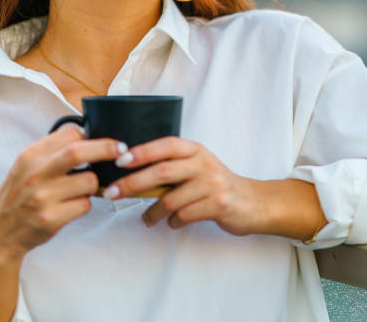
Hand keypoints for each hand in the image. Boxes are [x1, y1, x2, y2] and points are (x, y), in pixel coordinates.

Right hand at [0, 125, 127, 259]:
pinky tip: (71, 207)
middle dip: (106, 149)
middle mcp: (35, 174)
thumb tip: (88, 137)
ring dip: (93, 185)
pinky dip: (84, 205)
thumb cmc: (19, 198)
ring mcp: (42, 197)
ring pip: (89, 181)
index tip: (103, 140)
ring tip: (81, 191)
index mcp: (30, 155)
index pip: (69, 134)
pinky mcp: (50, 219)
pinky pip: (85, 205)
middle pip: (79, 151)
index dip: (90, 136)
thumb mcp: (26, 167)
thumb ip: (52, 152)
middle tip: (122, 151)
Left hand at [106, 136, 263, 236]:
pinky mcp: (219, 204)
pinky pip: (185, 215)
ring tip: (145, 219)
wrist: (254, 202)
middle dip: (133, 183)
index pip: (166, 145)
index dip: (142, 151)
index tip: (119, 160)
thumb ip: (173, 166)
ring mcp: (213, 184)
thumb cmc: (216, 185)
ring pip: (172, 199)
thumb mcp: (198, 167)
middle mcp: (204, 163)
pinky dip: (174, 222)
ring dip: (152, 212)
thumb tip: (131, 174)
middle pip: (163, 171)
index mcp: (196, 150)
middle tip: (112, 193)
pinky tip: (173, 223)